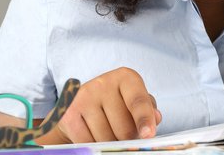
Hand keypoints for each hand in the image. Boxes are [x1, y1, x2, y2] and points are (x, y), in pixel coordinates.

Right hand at [38, 67, 161, 143]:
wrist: (81, 104)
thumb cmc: (117, 103)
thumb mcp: (135, 101)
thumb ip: (148, 109)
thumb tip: (155, 118)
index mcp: (126, 77)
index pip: (137, 101)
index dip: (144, 119)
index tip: (148, 134)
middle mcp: (104, 83)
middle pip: (124, 128)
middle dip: (128, 138)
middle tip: (125, 134)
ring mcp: (84, 97)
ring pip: (106, 138)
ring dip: (111, 143)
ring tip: (108, 132)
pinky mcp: (68, 113)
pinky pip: (87, 142)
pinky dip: (94, 146)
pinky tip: (93, 135)